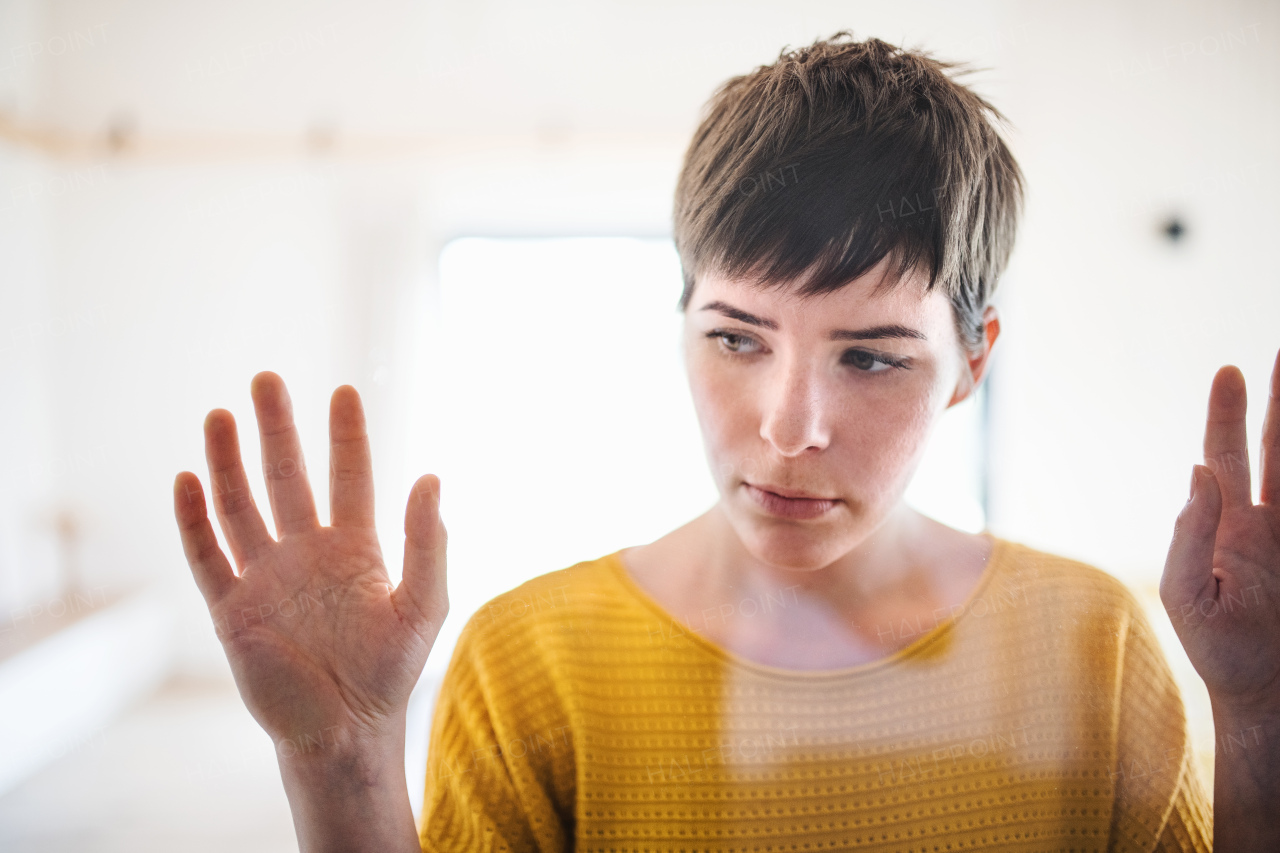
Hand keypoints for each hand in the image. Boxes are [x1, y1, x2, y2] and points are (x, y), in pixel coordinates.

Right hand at [172, 371, 447, 758]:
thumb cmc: (389, 672)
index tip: (345, 391)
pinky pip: (207, 556)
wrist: (343, 732)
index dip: (347, 436)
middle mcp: (307, 554)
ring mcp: (267, 579)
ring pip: (241, 507)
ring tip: (220, 415)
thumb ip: (428, 543)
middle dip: (277, 430)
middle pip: (287, 478)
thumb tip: (432, 476)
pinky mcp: (232, 610)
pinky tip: (187, 479)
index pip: (349, 477)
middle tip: (268, 380)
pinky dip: (194, 519)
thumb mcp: (424, 604)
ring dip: (228, 463)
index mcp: (356, 549)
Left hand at [1161, 350, 1279, 715]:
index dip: (1225, 416)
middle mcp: (1265, 523)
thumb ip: (1191, 533)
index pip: (1223, 457)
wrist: (1267, 698)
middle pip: (1275, 448)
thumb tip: (1198, 472)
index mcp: (1226, 526)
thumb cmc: (1219, 652)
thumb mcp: (1187, 593)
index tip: (1229, 372)